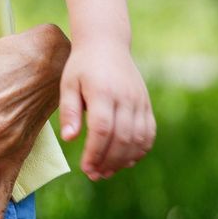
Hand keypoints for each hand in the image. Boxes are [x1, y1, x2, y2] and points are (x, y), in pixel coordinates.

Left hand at [60, 39, 154, 179]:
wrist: (107, 44)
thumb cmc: (82, 66)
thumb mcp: (68, 84)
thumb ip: (69, 111)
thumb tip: (69, 139)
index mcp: (103, 92)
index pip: (102, 129)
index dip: (95, 152)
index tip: (85, 168)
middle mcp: (125, 97)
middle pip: (122, 138)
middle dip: (108, 161)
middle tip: (94, 174)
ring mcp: (139, 101)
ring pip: (138, 138)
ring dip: (124, 160)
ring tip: (107, 171)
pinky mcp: (146, 104)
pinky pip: (149, 132)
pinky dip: (140, 150)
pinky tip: (125, 161)